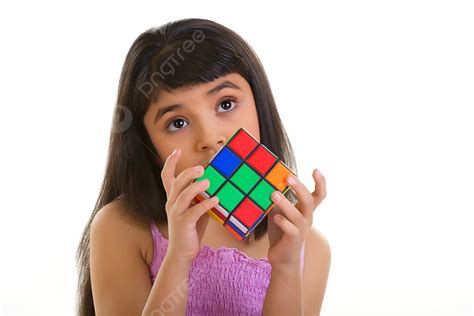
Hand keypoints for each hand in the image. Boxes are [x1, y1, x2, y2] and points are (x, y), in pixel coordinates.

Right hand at [160, 148, 219, 263]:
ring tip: (208, 181)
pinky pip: (194, 211)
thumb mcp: (196, 210)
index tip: (176, 151)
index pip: (166, 177)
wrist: (182, 253)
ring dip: (196, 187)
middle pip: (176, 183)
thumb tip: (216, 183)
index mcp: (173, 199)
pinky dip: (205, 204)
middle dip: (188, 173)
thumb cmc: (190, 230)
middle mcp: (171, 204)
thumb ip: (201, 197)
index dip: (170, 163)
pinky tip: (216, 200)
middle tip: (201, 168)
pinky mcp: (183, 224)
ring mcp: (176, 214)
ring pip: (183, 196)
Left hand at [266, 169, 326, 266]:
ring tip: (273, 195)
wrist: (283, 258)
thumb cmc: (281, 231)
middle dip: (299, 188)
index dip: (320, 182)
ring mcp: (301, 230)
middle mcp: (306, 218)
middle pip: (309, 201)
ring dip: (286, 204)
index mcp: (306, 210)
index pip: (319, 195)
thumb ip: (277, 199)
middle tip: (288, 177)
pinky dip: (283, 222)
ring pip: (298, 215)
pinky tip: (275, 217)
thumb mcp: (279, 211)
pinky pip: (290, 229)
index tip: (315, 169)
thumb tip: (265, 182)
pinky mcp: (293, 240)